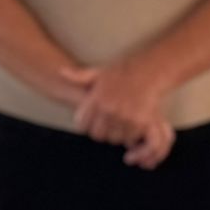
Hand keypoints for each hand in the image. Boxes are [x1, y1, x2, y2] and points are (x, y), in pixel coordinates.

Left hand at [61, 62, 176, 169]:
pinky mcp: (140, 122)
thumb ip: (79, 76)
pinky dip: (129, 135)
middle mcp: (109, 109)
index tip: (90, 121)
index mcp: (96, 98)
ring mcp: (124, 117)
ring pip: (113, 139)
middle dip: (100, 132)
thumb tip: (60, 72)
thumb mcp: (98, 73)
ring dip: (115, 135)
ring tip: (118, 124)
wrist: (148, 71)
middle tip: (106, 124)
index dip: (85, 124)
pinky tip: (129, 125)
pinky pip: (129, 138)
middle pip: (97, 135)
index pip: (82, 125)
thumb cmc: (121, 72)